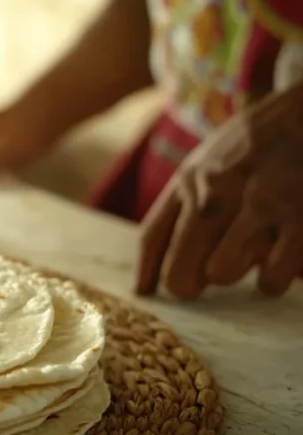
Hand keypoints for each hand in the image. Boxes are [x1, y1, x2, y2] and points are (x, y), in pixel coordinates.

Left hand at [137, 85, 302, 298]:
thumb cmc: (259, 141)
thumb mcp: (208, 158)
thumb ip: (185, 197)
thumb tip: (163, 249)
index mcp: (189, 181)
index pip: (152, 239)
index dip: (147, 273)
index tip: (146, 293)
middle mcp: (216, 195)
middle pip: (179, 270)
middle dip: (187, 285)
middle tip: (200, 283)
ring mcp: (258, 207)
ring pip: (222, 274)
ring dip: (233, 274)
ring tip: (247, 257)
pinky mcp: (300, 218)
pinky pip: (271, 277)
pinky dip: (272, 279)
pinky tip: (278, 262)